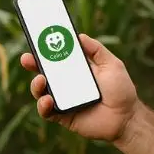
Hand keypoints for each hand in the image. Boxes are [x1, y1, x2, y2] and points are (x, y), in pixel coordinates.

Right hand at [21, 33, 138, 142]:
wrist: (127, 117)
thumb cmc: (121, 90)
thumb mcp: (112, 64)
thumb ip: (96, 50)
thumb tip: (79, 36)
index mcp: (76, 69)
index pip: (56, 56)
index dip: (45, 48)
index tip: (36, 38)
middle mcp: (66, 83)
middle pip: (43, 71)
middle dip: (32, 64)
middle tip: (27, 59)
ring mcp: (63, 100)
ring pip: (41, 91)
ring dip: (36, 85)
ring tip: (41, 80)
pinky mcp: (63, 116)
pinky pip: (47, 111)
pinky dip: (43, 105)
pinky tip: (49, 100)